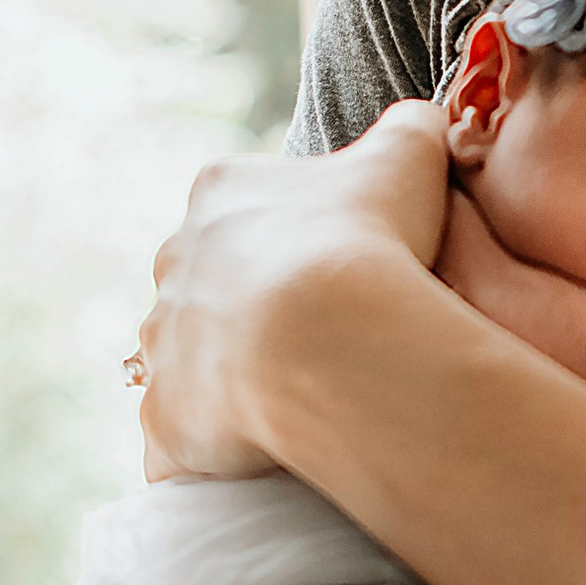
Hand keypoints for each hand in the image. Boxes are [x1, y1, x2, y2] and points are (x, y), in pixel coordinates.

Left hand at [133, 102, 453, 483]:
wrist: (328, 339)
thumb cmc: (367, 241)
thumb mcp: (408, 159)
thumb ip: (411, 131)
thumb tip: (423, 122)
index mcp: (221, 195)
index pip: (245, 208)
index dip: (295, 236)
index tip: (340, 264)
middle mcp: (174, 264)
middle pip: (210, 284)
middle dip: (252, 307)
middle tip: (323, 337)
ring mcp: (162, 345)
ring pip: (188, 360)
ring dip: (230, 378)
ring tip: (298, 401)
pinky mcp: (165, 418)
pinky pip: (180, 439)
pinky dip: (210, 450)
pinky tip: (258, 462)